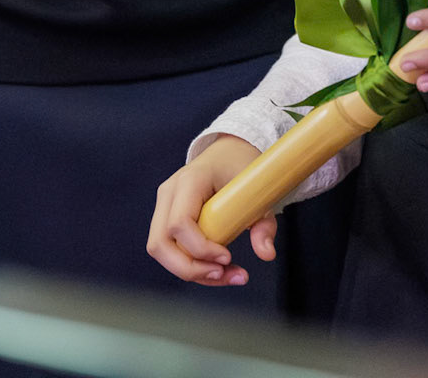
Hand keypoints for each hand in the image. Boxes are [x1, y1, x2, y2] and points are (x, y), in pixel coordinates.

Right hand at [147, 136, 269, 285]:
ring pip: (161, 250)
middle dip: (189, 269)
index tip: (227, 257)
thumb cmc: (241, 166)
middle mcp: (170, 192)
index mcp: (190, 179)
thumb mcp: (257, 189)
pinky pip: (171, 249)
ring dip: (191, 272)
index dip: (200, 248)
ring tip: (225, 275)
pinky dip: (192, 265)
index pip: (180, 223)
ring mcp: (165, 205)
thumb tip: (267, 254)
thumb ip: (263, 222)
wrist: (228, 151)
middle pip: (160, 243)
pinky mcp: (167, 218)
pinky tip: (218, 269)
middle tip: (222, 273)